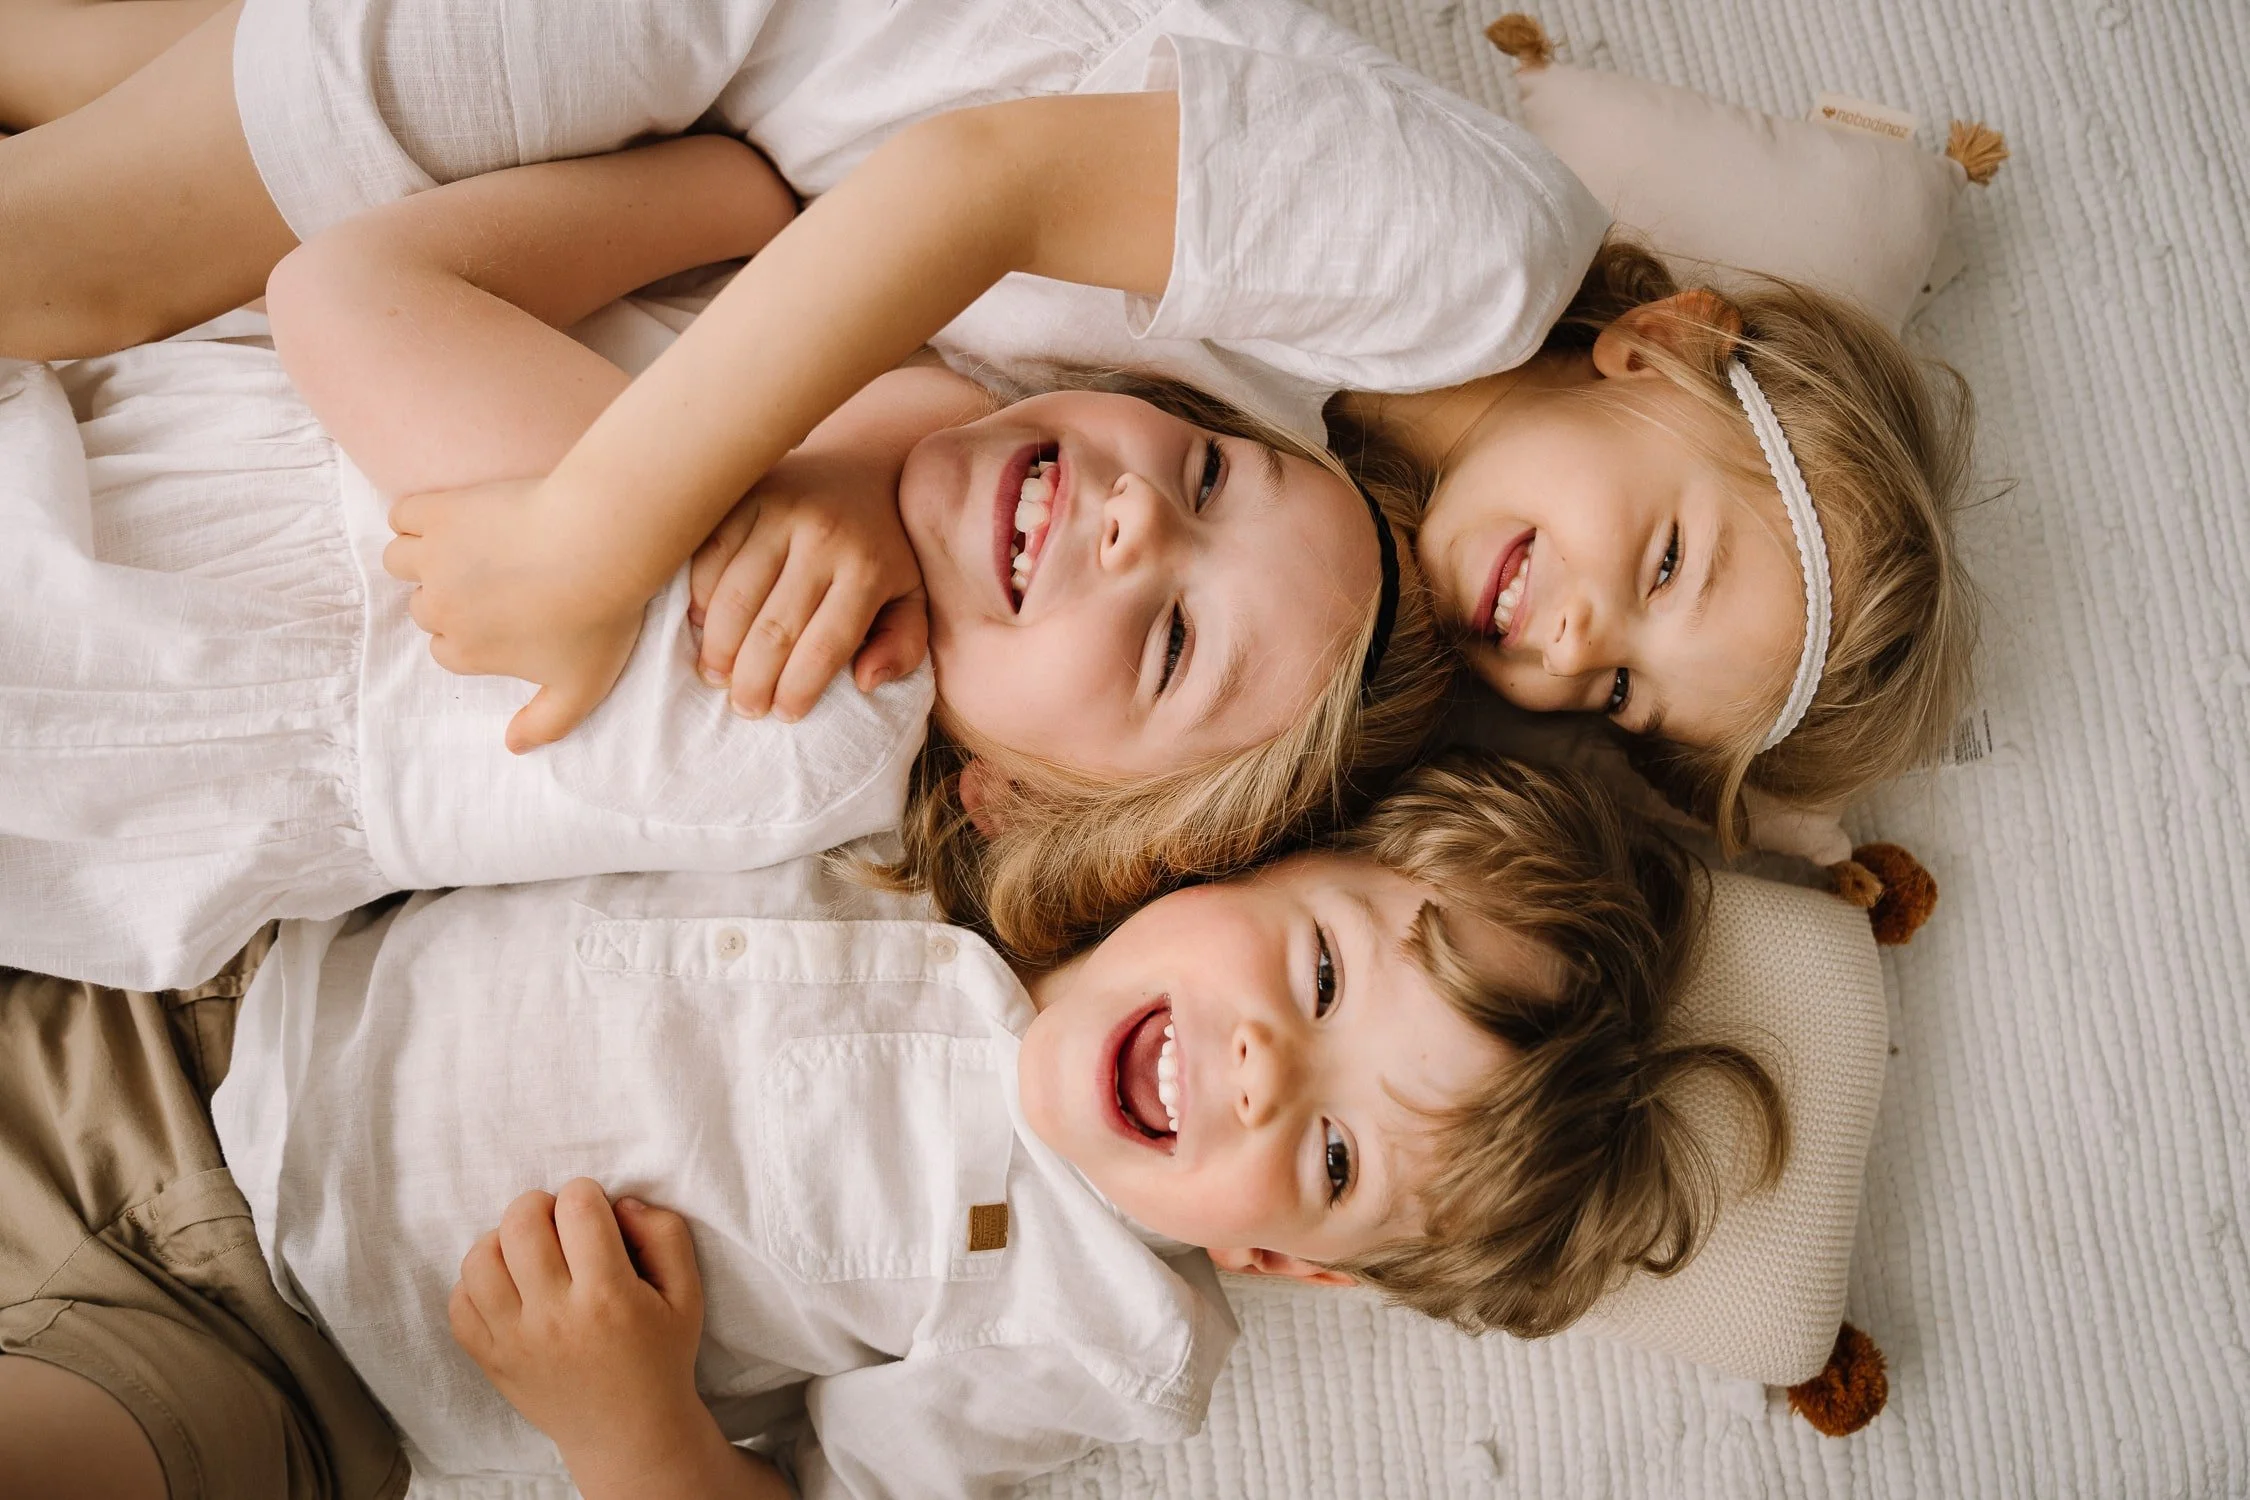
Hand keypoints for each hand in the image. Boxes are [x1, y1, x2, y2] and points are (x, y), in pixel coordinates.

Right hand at [385, 479, 653, 752]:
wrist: (602, 543)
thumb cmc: (598, 618)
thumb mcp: (582, 688)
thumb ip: (545, 724)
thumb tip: (513, 747)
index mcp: (466, 651)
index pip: (446, 649)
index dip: (472, 633)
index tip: (504, 616)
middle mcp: (439, 607)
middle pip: (423, 605)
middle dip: (450, 596)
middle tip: (494, 580)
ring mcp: (435, 557)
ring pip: (400, 560)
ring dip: (422, 557)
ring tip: (462, 550)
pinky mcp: (441, 510)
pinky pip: (402, 514)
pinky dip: (415, 517)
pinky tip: (446, 517)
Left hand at [448, 1180, 707, 1467]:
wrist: (628, 1433)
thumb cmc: (660, 1356)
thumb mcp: (688, 1293)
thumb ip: (665, 1234)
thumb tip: (621, 1202)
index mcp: (608, 1296)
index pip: (577, 1208)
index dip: (587, 1194)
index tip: (596, 1212)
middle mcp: (554, 1317)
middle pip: (520, 1223)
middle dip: (541, 1204)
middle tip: (560, 1222)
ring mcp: (514, 1341)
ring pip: (479, 1258)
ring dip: (504, 1239)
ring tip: (530, 1251)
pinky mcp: (490, 1360)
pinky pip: (458, 1302)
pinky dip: (477, 1282)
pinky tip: (509, 1285)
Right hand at [686, 448, 925, 720]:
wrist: (864, 471)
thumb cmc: (885, 551)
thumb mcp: (913, 598)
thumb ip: (904, 645)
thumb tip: (865, 682)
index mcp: (868, 568)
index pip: (825, 646)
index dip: (798, 689)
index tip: (784, 714)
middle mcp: (823, 536)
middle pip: (774, 628)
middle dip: (753, 680)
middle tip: (745, 707)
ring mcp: (781, 511)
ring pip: (734, 596)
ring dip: (718, 646)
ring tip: (716, 675)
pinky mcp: (747, 495)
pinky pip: (709, 555)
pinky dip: (700, 597)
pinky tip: (703, 626)